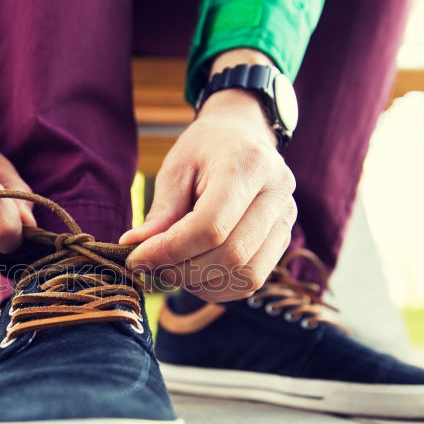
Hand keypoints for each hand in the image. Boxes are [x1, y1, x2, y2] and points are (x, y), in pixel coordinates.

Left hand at [120, 51, 296, 301]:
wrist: (242, 136)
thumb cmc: (205, 150)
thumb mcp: (175, 170)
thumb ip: (161, 213)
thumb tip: (136, 249)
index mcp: (249, 166)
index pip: (211, 225)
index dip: (170, 250)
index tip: (136, 257)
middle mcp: (277, 193)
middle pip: (231, 255)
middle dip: (182, 270)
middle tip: (151, 266)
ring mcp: (287, 219)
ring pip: (246, 275)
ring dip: (201, 283)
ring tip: (172, 269)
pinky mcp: (284, 239)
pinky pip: (253, 280)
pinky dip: (219, 287)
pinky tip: (194, 274)